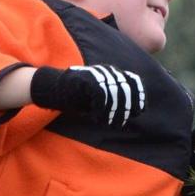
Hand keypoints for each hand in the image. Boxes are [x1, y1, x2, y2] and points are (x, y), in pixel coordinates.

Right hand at [29, 64, 144, 127]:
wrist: (55, 89)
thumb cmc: (80, 97)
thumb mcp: (102, 98)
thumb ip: (118, 100)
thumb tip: (139, 110)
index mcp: (112, 73)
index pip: (133, 81)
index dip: (138, 95)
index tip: (139, 110)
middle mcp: (106, 71)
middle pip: (125, 89)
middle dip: (126, 109)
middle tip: (120, 123)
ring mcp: (96, 74)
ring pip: (114, 93)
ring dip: (113, 112)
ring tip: (109, 123)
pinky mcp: (86, 79)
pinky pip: (100, 95)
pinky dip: (101, 110)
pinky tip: (96, 118)